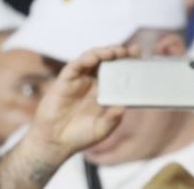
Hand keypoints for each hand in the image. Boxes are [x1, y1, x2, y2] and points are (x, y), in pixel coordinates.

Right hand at [21, 45, 132, 163]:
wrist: (55, 143)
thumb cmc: (80, 135)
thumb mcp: (102, 129)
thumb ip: (112, 119)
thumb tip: (123, 109)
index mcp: (106, 90)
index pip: (119, 71)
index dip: (128, 60)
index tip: (138, 53)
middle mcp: (94, 82)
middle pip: (107, 60)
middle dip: (118, 52)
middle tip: (128, 50)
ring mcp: (79, 80)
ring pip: (91, 58)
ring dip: (102, 52)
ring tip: (112, 52)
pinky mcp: (64, 81)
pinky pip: (74, 66)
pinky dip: (84, 59)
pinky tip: (92, 58)